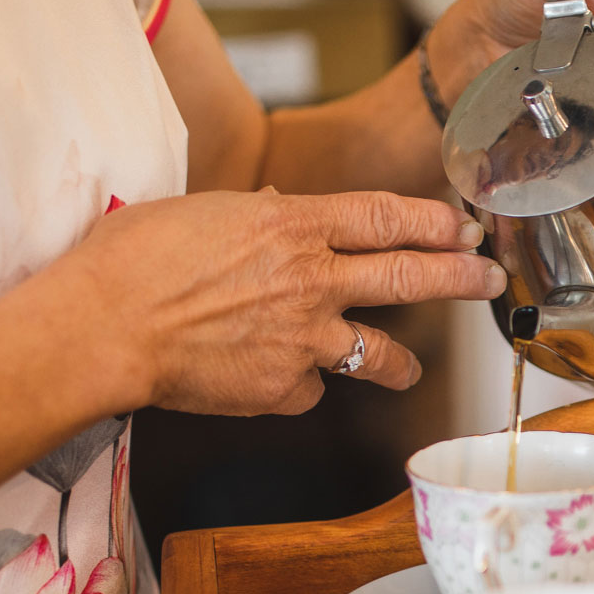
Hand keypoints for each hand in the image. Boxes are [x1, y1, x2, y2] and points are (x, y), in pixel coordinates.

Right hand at [50, 189, 504, 413]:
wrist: (103, 328)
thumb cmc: (133, 260)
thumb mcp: (201, 211)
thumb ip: (257, 213)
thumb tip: (283, 203)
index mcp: (292, 224)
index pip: (387, 216)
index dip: (434, 222)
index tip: (465, 226)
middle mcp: (312, 280)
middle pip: (408, 278)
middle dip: (460, 279)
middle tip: (489, 280)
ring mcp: (304, 340)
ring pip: (378, 354)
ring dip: (400, 363)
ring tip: (411, 369)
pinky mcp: (285, 390)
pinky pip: (311, 388)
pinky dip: (301, 384)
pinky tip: (276, 380)